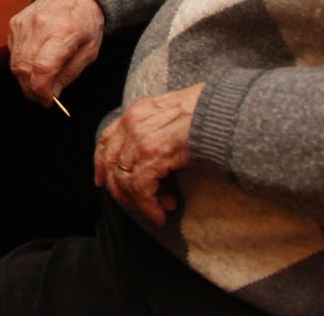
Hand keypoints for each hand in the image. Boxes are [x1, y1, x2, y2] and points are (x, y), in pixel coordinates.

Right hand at [9, 0, 104, 104]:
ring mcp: (24, 23)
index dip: (42, 91)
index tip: (48, 101)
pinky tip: (33, 64)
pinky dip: (20, 64)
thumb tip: (51, 94)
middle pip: (24, 68)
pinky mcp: (15, 23)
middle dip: (31, 90)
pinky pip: (12, 52)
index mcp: (63, 32)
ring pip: (15, 63)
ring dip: (24, 80)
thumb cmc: (86, 23)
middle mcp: (40, 26)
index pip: (42, 68)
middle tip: (42, 98)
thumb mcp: (89, 52)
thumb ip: (69, 74)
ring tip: (38, 84)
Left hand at [92, 84, 203, 225]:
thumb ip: (158, 128)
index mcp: (137, 111)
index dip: (101, 163)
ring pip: (124, 180)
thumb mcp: (173, 112)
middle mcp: (131, 123)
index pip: (106, 139)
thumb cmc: (207, 113)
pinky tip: (162, 213)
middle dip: (119, 189)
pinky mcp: (151, 156)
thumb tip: (158, 151)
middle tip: (136, 204)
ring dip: (139, 202)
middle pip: (111, 163)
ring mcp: (139, 139)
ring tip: (159, 210)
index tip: (101, 181)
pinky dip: (148, 206)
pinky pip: (141, 189)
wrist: (222, 112)